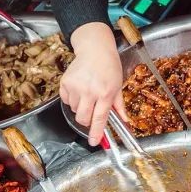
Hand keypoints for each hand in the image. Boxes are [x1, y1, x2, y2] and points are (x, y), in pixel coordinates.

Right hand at [60, 22, 125, 146]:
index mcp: (105, 93)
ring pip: (74, 110)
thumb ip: (120, 106)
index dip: (96, 132)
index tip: (94, 142)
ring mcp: (76, 87)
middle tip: (91, 113)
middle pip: (82, 118)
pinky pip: (66, 100)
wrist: (95, 49)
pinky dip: (71, 99)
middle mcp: (90, 91)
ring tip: (87, 94)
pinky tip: (79, 89)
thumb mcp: (119, 86)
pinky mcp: (65, 82)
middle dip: (86, 121)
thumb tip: (125, 122)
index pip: (100, 118)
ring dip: (80, 107)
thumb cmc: (109, 67)